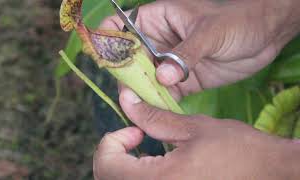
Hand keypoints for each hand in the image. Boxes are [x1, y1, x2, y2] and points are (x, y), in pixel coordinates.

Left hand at [93, 89, 299, 179]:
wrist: (269, 173)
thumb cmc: (237, 149)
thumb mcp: (193, 128)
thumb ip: (154, 117)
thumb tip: (127, 101)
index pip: (107, 165)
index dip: (112, 142)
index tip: (133, 130)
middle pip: (109, 177)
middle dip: (115, 153)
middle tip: (136, 135)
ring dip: (124, 164)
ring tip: (146, 145)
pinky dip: (138, 174)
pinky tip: (157, 160)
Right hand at [101, 0, 299, 97]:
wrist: (265, 38)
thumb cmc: (237, 23)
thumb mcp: (210, 32)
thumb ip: (185, 54)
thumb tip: (162, 78)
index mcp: (159, 19)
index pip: (123, 26)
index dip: (110, 41)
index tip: (107, 62)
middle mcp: (159, 41)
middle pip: (131, 59)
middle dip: (127, 76)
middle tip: (128, 95)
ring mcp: (169, 62)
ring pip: (146, 79)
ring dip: (142, 93)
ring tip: (140, 109)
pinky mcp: (182, 80)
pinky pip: (164, 93)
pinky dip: (160, 103)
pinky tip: (158, 113)